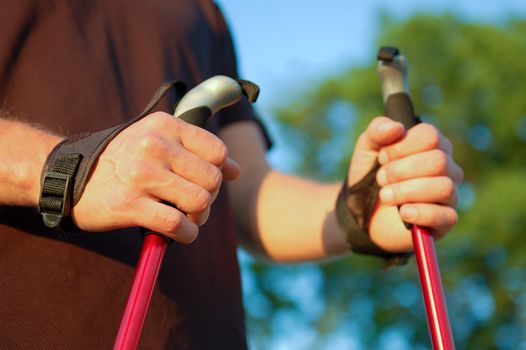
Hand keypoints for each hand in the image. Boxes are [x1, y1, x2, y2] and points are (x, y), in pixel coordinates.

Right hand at [71, 112, 239, 243]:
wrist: (68, 176)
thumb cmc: (122, 160)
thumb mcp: (158, 142)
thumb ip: (198, 152)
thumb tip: (237, 171)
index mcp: (165, 126)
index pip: (218, 152)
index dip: (216, 174)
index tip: (200, 182)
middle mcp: (155, 146)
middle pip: (212, 180)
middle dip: (208, 199)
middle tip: (191, 205)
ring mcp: (142, 174)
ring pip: (199, 203)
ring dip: (197, 219)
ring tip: (184, 218)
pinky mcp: (130, 204)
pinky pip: (177, 225)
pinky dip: (185, 235)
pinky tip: (178, 233)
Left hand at [348, 117, 463, 252]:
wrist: (361, 211)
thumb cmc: (370, 174)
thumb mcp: (367, 148)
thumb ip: (377, 131)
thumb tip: (396, 127)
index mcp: (433, 144)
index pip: (430, 136)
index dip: (401, 146)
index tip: (382, 157)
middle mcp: (447, 167)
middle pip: (438, 162)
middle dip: (401, 170)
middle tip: (381, 179)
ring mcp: (449, 195)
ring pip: (444, 188)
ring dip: (407, 191)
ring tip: (386, 196)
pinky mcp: (445, 221)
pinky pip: (447, 216)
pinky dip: (422, 213)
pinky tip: (403, 213)